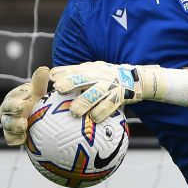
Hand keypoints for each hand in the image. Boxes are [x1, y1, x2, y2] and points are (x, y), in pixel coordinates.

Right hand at [0, 66, 49, 145]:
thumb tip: (45, 69)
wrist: (39, 123)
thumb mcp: (38, 92)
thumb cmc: (37, 103)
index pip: (14, 95)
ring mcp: (9, 125)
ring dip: (14, 125)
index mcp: (13, 99)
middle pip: (7, 110)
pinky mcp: (13, 137)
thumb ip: (39, 82)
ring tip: (24, 125)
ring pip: (7, 125)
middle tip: (22, 107)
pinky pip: (10, 139)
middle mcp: (8, 112)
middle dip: (13, 108)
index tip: (28, 92)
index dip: (20, 93)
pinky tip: (23, 139)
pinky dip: (15, 139)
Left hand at [50, 61, 168, 121]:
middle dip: (71, 82)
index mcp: (92, 69)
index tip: (51, 77)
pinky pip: (110, 105)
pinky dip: (102, 111)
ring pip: (96, 93)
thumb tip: (51, 78)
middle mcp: (101, 75)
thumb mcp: (95, 71)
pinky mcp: (120, 96)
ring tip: (74, 111)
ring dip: (85, 101)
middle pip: (84, 78)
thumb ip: (78, 74)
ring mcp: (111, 86)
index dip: (63, 72)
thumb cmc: (108, 78)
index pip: (75, 69)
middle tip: (58, 88)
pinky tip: (94, 119)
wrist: (136, 80)